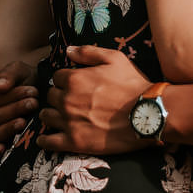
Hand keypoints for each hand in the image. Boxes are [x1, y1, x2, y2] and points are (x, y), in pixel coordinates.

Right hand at [0, 61, 38, 160]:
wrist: (37, 97)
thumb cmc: (25, 81)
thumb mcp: (20, 71)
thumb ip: (9, 75)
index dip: (11, 96)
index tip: (32, 91)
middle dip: (14, 110)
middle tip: (33, 104)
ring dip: (9, 128)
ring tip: (25, 121)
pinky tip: (4, 148)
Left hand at [37, 45, 151, 154]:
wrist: (147, 114)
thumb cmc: (133, 85)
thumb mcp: (114, 59)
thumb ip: (88, 52)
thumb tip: (68, 50)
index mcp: (74, 79)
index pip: (56, 77)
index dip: (65, 80)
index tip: (72, 85)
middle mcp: (67, 100)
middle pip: (50, 96)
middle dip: (58, 96)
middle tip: (69, 100)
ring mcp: (69, 122)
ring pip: (46, 116)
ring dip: (51, 114)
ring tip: (59, 116)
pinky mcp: (74, 142)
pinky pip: (49, 142)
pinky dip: (45, 140)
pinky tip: (46, 138)